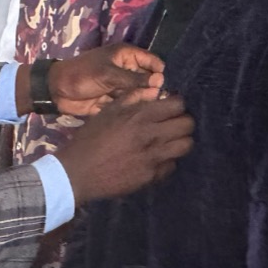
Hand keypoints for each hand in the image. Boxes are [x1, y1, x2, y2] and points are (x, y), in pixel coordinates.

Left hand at [49, 43, 165, 115]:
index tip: (161, 86)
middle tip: (155, 101)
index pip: (152, 61)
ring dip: (143, 100)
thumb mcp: (109, 75)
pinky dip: (132, 108)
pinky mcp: (115, 100)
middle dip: (153, 89)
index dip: (159, 72)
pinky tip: (136, 115)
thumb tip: (160, 81)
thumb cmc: (83, 75)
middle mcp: (127, 69)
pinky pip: (129, 104)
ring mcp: (121, 85)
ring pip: (140, 93)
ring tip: (146, 109)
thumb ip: (135, 79)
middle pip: (148, 78)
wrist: (58, 91)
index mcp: (126, 55)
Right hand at [54, 88, 194, 203]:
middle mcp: (152, 135)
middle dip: (183, 121)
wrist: (79, 172)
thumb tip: (153, 91)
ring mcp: (154, 157)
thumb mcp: (108, 111)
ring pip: (186, 145)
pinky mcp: (152, 176)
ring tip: (170, 140)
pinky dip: (168, 160)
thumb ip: (132, 99)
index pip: (178, 104)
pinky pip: (172, 165)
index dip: (177, 104)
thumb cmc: (91, 138)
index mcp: (140, 116)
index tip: (172, 107)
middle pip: (188, 125)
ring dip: (180, 141)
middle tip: (174, 123)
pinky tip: (157, 158)